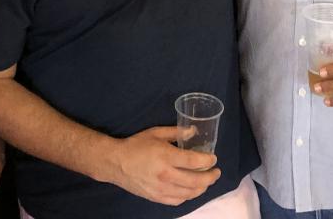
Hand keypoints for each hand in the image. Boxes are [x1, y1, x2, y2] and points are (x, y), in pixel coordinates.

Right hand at [105, 126, 220, 205]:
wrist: (116, 163)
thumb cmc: (136, 145)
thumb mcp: (156, 133)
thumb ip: (176, 132)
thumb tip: (194, 131)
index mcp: (166, 157)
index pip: (194, 162)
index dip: (207, 161)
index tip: (214, 159)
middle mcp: (165, 175)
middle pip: (195, 181)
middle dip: (210, 177)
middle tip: (216, 172)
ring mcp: (161, 189)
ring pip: (189, 193)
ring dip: (201, 188)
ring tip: (206, 181)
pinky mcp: (156, 197)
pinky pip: (178, 201)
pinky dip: (188, 196)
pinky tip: (191, 190)